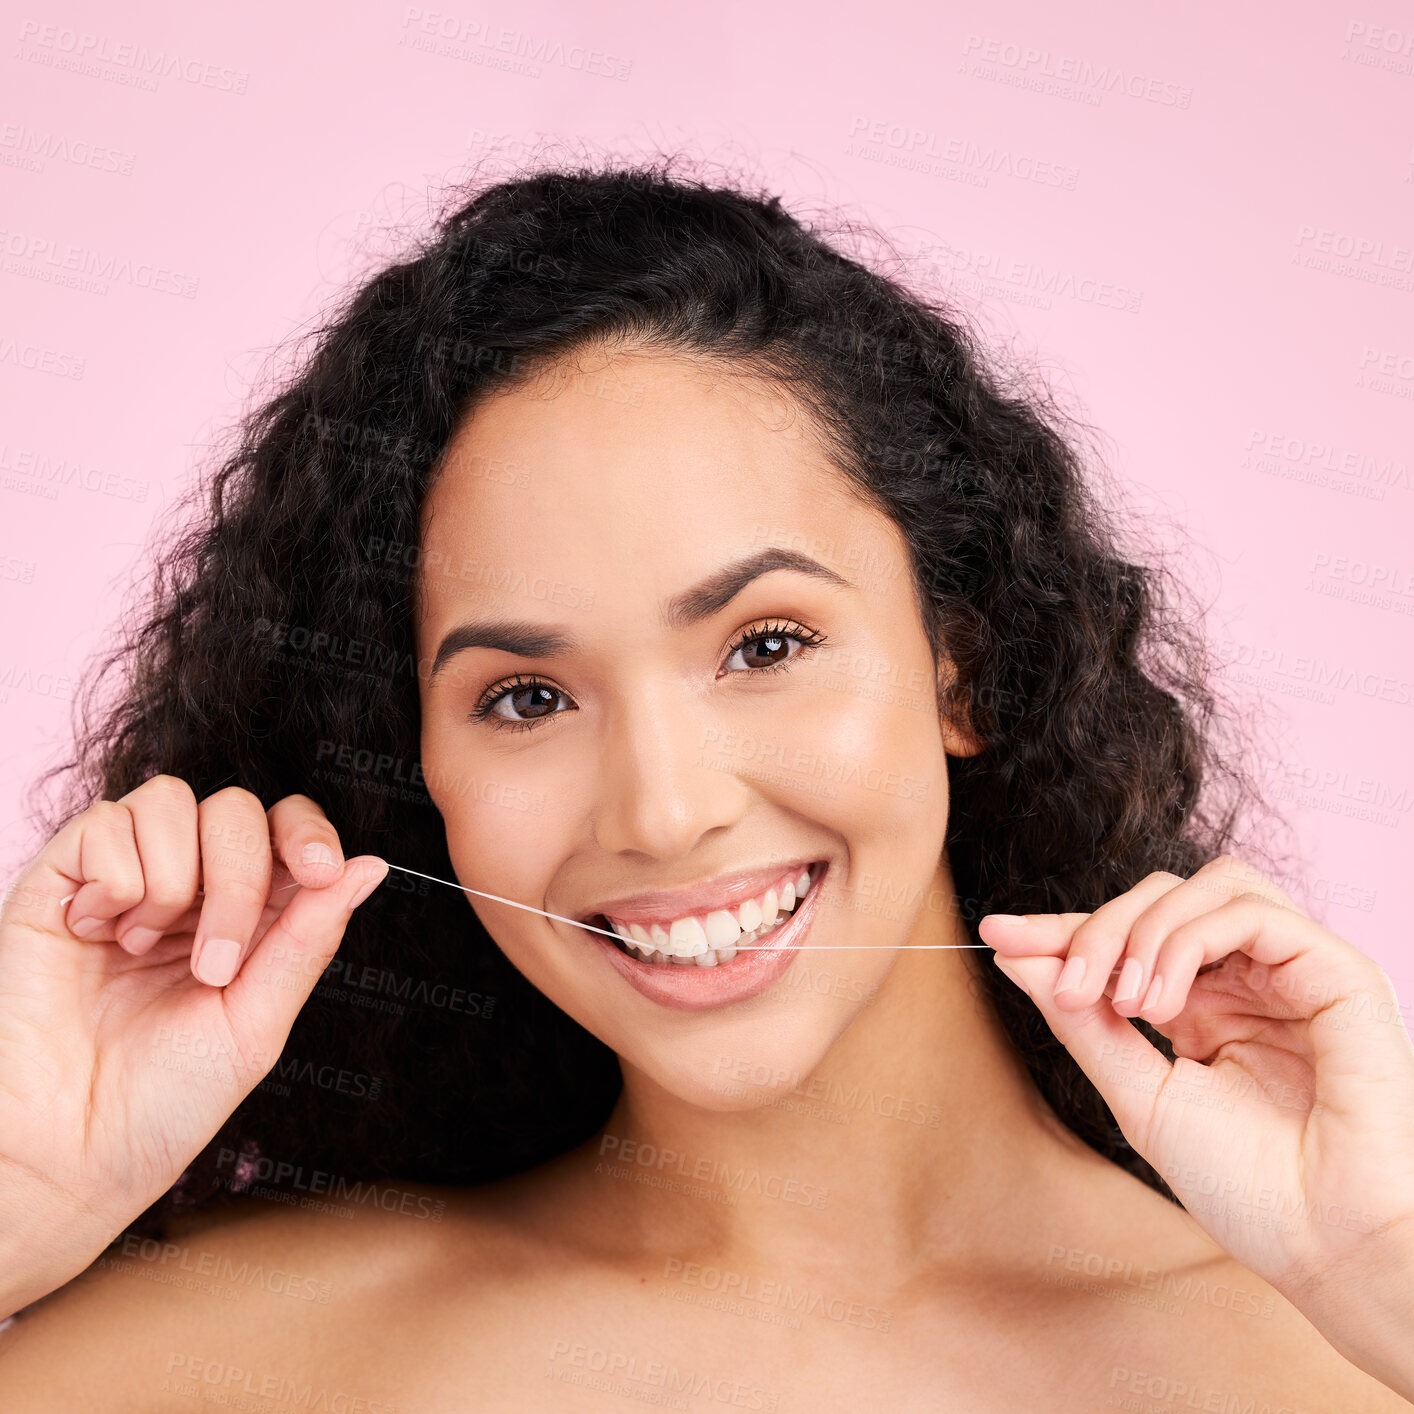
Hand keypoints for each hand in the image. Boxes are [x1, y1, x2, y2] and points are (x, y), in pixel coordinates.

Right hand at [0, 775, 386, 1312]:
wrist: (65, 1149)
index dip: (308, 833)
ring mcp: (127, 876)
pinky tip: (97, 934)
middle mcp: (192, 887)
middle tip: (212, 965)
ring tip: (143, 949)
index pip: (288, 829)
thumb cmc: (161, 1102)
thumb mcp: (256, 1022)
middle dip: (238, 879)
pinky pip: (105, 821)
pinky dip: (115, 880)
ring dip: (173, 881)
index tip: (320, 871)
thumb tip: (372, 867)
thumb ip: (308, 938)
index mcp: (250, 917)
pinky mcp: (62, 878)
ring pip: (172, 801)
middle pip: (237, 811)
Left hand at [978, 854, 1413, 1394]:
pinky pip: (1248, 908)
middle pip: (1159, 897)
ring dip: (1143, 930)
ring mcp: (1293, 969)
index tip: (997, 933)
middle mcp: (1248, 978)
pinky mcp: (1337, 969)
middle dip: (1096, 929)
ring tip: (1126, 1003)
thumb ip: (1082, 1022)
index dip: (1062, 930)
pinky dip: (1187, 939)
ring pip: (1204, 886)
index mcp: (1205, 1006)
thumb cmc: (1244, 1187)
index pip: (1128, 938)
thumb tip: (1016, 955)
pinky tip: (1162, 1002)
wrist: (1323, 1244)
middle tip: (1070, 989)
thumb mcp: (1138, 1093)